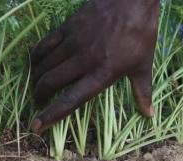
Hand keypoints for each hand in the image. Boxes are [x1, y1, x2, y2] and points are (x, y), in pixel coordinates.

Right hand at [30, 0, 159, 133]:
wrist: (131, 2)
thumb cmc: (140, 35)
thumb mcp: (143, 66)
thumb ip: (142, 92)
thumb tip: (149, 115)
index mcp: (102, 74)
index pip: (72, 99)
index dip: (52, 114)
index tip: (37, 126)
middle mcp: (84, 61)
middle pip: (50, 82)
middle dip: (39, 96)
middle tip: (37, 103)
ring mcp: (73, 43)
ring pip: (44, 65)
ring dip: (35, 79)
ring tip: (35, 87)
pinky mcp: (67, 27)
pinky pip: (44, 45)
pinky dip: (35, 56)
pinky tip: (34, 64)